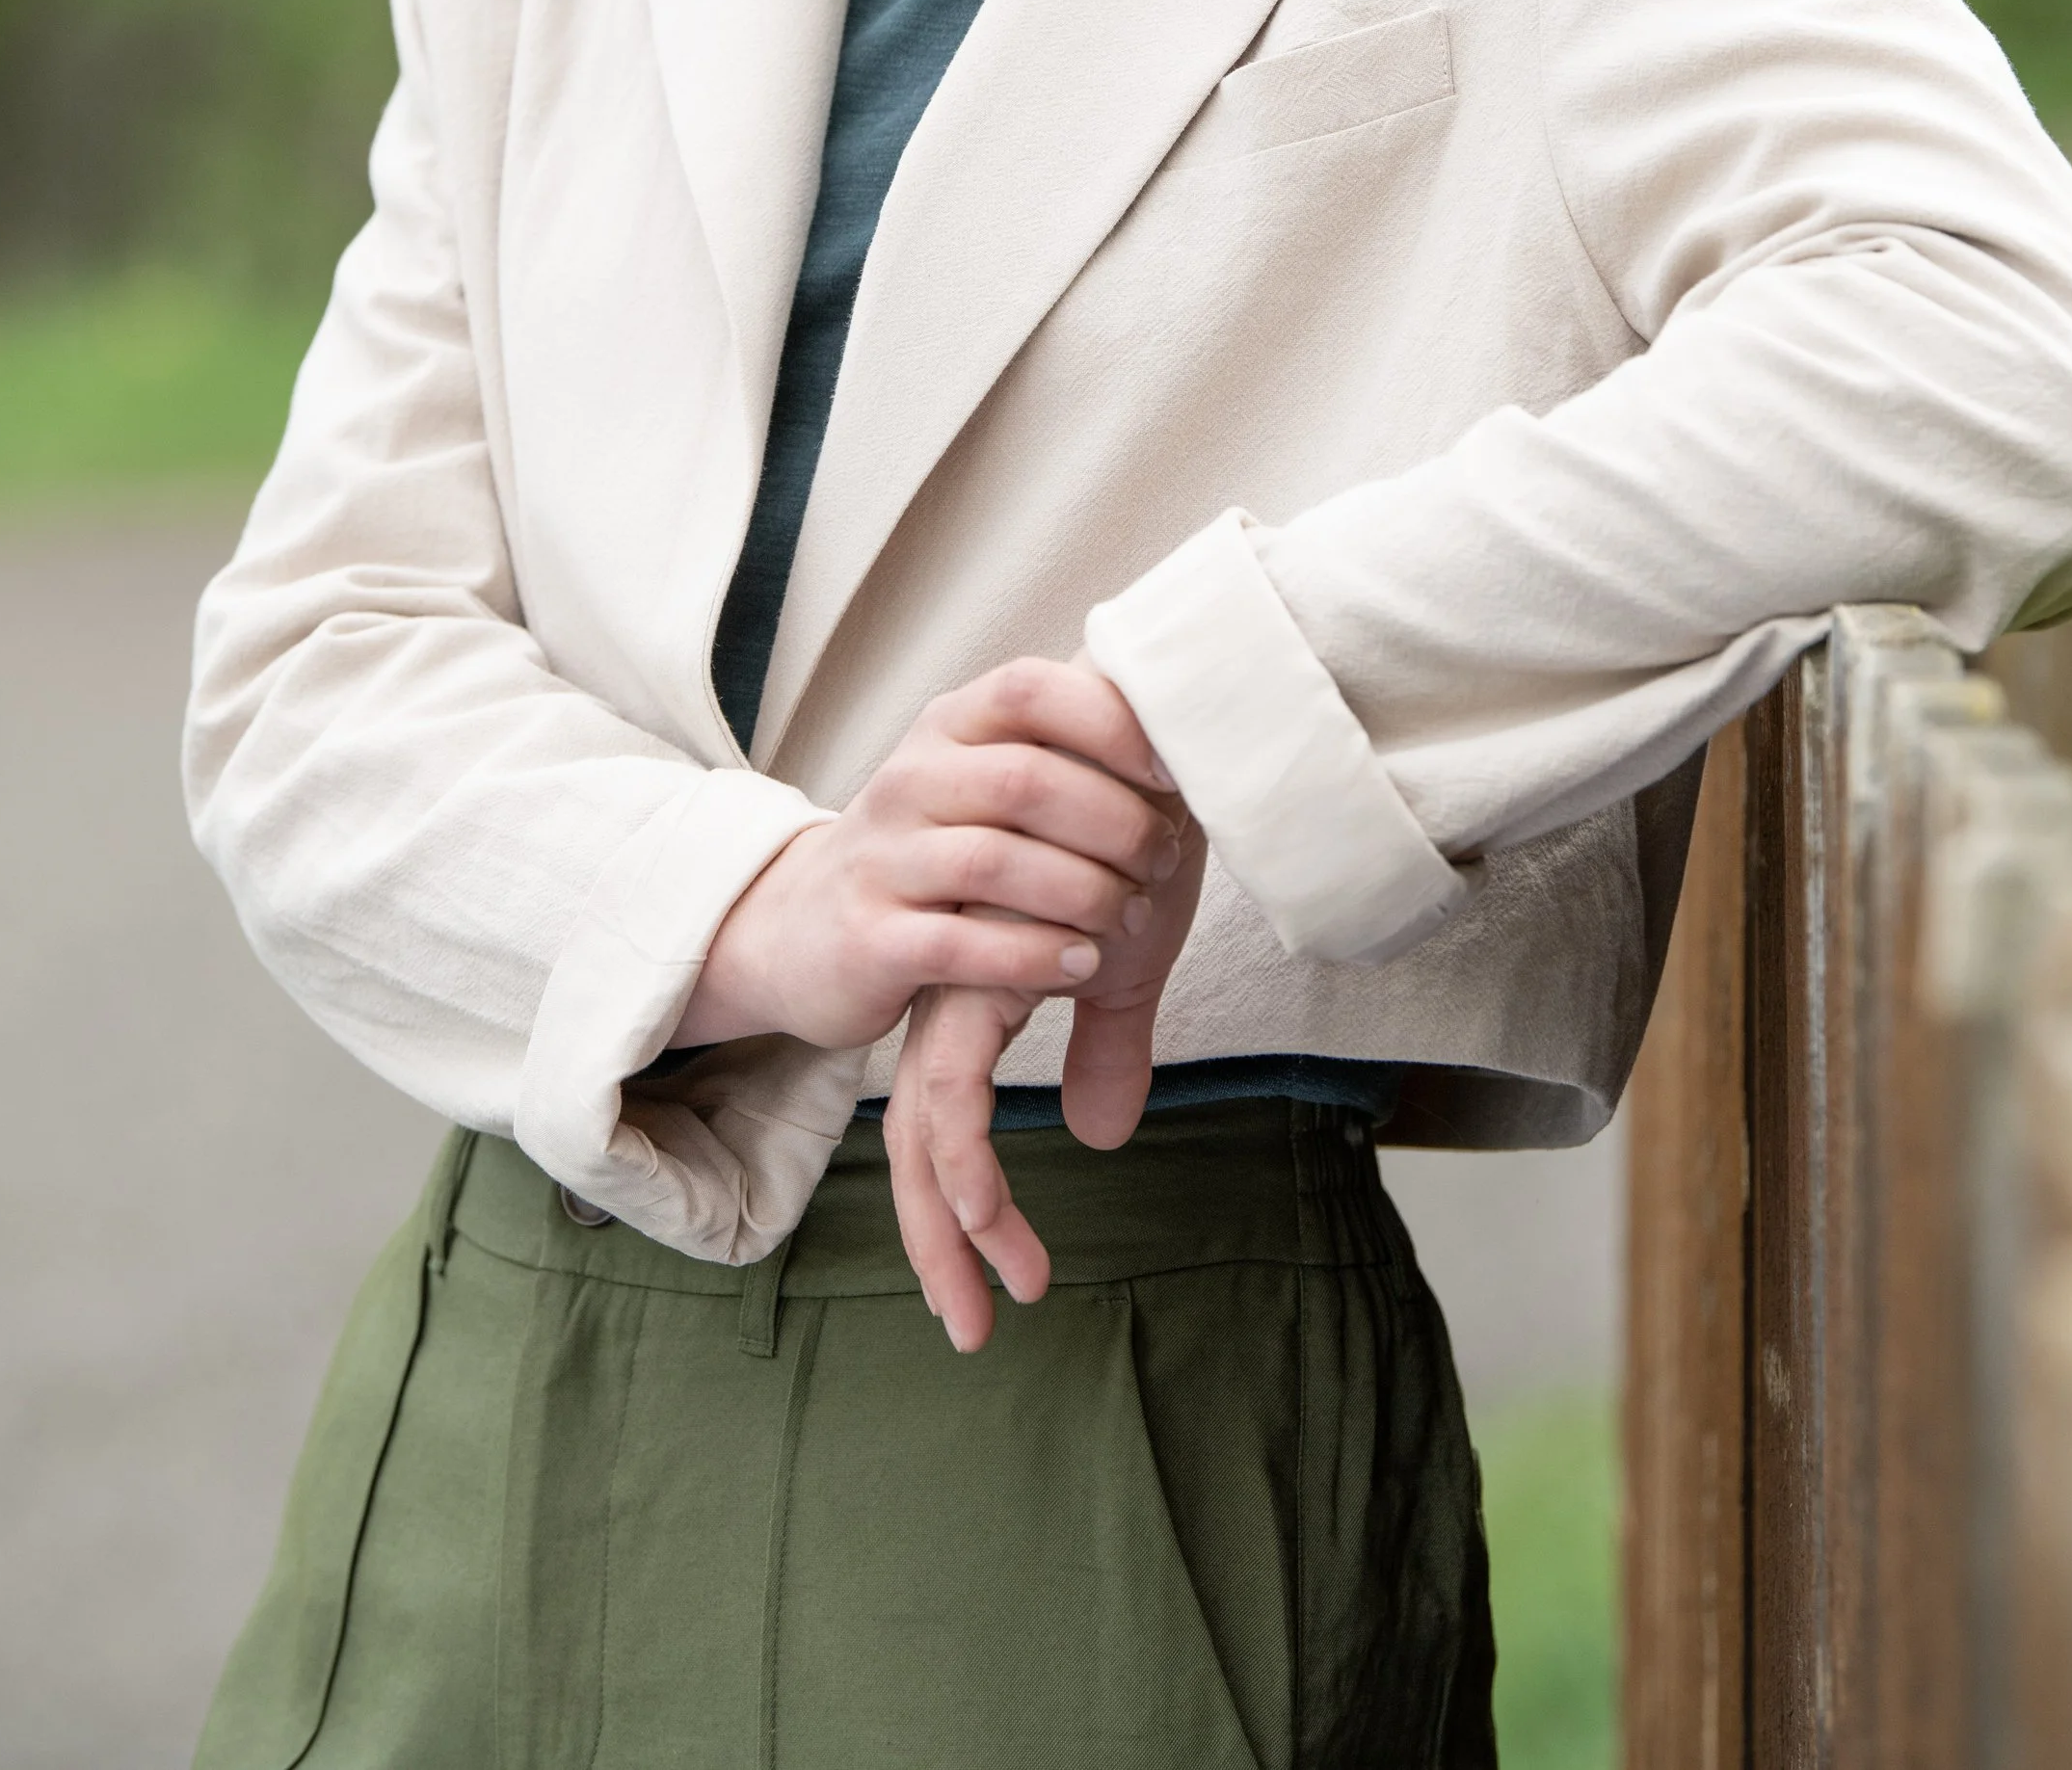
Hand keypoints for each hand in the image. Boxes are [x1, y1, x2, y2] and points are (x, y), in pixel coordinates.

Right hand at [671, 659, 1186, 1058]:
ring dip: (1085, 893)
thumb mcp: (984, 789)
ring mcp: (883, 859)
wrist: (802, 930)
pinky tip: (1082, 966)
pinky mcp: (868, 939)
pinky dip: (1035, 956)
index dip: (1111, 722)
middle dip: (1116, 824)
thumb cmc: (935, 856)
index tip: (1174, 772)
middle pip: (1026, 780)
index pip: (1029, 688)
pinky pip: (961, 945)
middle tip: (1164, 863)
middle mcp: (908, 781)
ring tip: (1131, 919)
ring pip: (996, 863)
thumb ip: (1068, 759)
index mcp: (947, 729)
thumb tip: (1196, 736)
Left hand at [885, 800, 1206, 1352]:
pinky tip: (1004, 1213)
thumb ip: (1104, 1041)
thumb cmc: (1140, 829)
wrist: (1154, 739)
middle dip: (940, 1241)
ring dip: (959, 1226)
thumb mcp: (1126, 956)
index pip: (940, 1111)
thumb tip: (1098, 1133)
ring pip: (926, 1129)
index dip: (954, 1206)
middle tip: (968, 1333)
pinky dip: (976, 1164)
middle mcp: (954, 984)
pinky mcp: (978, 975)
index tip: (982, 1296)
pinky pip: (956, 1090)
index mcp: (977, 984)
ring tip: (1010, 1294)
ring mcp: (958, 978)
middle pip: (917, 1134)